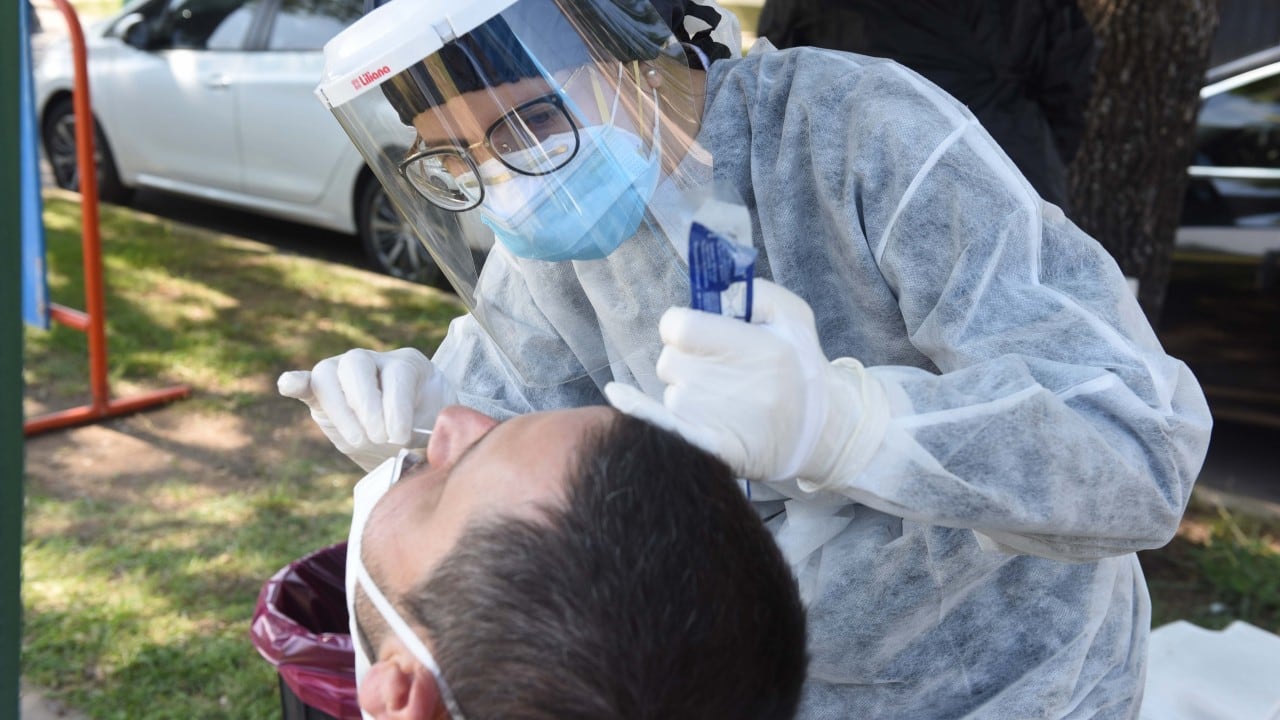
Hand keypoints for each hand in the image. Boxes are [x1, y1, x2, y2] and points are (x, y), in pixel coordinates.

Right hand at [278, 348, 454, 470]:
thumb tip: (430, 445)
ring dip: (340, 409)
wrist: (408, 440)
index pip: (397, 374)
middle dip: (367, 405)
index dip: (397, 406)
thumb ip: (435, 432)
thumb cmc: (427, 431)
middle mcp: (373, 361)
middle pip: (357, 363)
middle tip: (379, 437)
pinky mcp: (321, 394)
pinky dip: (295, 383)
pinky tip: (288, 385)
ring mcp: (343, 373)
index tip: (400, 437)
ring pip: (328, 374)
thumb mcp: (439, 429)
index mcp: (408, 365)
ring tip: (359, 441)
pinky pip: (306, 382)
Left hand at [604, 280, 887, 487]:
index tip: (697, 333)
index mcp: (755, 348)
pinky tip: (620, 397)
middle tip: (718, 369)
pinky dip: (642, 412)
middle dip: (685, 360)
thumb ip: (754, 293)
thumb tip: (716, 290)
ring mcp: (721, 420)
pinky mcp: (714, 449)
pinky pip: (663, 426)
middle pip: (669, 361)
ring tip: (724, 398)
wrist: (824, 430)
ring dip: (686, 392)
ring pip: (670, 393)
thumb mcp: (794, 315)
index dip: (682, 326)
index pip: (679, 327)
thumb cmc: (803, 366)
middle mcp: (734, 385)